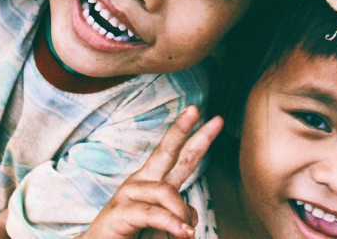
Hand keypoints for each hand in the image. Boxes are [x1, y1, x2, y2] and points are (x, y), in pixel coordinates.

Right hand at [80, 106, 221, 238]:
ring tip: (187, 236)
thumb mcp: (164, 228)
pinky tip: (183, 233)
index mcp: (153, 183)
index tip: (216, 120)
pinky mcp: (119, 211)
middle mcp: (141, 182)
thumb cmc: (132, 238)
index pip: (178, 157)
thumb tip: (191, 219)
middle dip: (183, 130)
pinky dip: (171, 224)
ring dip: (182, 216)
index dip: (197, 139)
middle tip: (199, 112)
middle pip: (166, 151)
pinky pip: (153, 213)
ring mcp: (128, 194)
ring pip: (167, 192)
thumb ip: (179, 217)